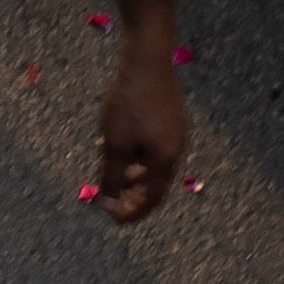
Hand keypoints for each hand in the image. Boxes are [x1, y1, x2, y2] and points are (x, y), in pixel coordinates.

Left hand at [91, 40, 187, 226]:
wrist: (146, 62)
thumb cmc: (128, 105)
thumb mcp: (114, 145)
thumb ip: (111, 178)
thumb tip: (107, 206)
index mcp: (165, 159)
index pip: (152, 198)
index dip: (133, 212)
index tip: (115, 222)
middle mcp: (177, 149)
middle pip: (155, 184)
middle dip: (133, 197)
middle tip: (111, 206)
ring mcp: (177, 134)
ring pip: (154, 167)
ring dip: (134, 178)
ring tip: (112, 182)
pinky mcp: (171, 121)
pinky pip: (155, 150)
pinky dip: (138, 161)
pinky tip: (120, 155)